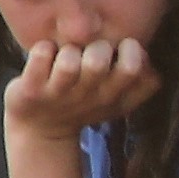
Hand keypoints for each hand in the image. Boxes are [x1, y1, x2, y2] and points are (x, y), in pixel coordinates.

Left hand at [8, 38, 159, 140]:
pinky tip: (44, 57)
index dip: (131, 51)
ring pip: (68, 62)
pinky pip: (40, 55)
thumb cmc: (82, 100)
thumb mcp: (116, 98)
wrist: (40, 130)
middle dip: (95, 47)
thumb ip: (138, 78)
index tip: (118, 52)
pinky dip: (43, 49)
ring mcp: (58, 95)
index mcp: (114, 98)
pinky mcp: (31, 90)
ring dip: (68, 51)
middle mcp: (88, 98)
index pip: (136, 70)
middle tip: (88, 54)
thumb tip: (147, 56)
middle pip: (99, 61)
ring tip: (64, 57)